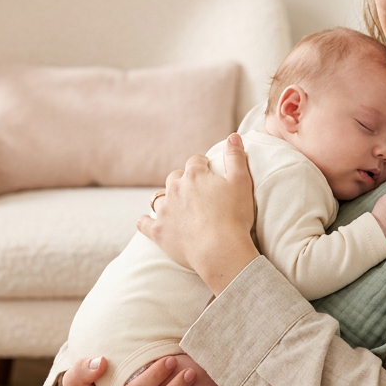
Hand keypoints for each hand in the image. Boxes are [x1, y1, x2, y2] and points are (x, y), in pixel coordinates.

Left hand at [138, 134, 259, 295]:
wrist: (219, 250)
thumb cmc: (234, 217)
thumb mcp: (241, 183)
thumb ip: (236, 158)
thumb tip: (233, 136)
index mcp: (195, 175)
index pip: (195, 161)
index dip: (203, 166)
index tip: (210, 174)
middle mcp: (175, 188)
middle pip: (175, 177)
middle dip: (183, 182)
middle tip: (197, 194)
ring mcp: (164, 210)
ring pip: (160, 198)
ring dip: (168, 200)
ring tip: (178, 208)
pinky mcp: (158, 231)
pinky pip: (144, 222)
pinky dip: (147, 221)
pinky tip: (151, 223)